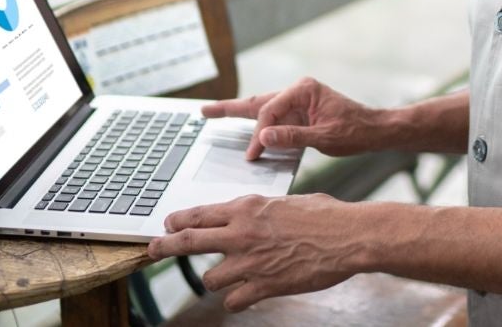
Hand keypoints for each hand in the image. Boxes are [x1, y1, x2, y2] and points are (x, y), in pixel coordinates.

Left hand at [148, 194, 360, 310]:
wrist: (348, 236)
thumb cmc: (325, 215)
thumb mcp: (286, 202)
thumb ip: (261, 211)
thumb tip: (252, 215)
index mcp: (247, 209)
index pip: (199, 214)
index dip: (178, 221)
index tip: (167, 225)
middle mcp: (242, 233)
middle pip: (189, 242)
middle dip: (165, 246)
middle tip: (152, 249)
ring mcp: (251, 262)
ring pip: (211, 277)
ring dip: (216, 278)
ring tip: (228, 277)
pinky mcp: (265, 286)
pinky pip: (234, 300)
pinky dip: (237, 299)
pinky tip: (246, 294)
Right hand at [203, 77, 378, 160]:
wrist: (376, 130)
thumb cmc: (356, 131)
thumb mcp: (324, 137)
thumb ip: (293, 137)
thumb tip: (263, 137)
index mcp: (303, 90)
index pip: (269, 112)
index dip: (257, 135)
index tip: (252, 155)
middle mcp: (298, 91)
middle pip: (257, 102)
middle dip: (229, 108)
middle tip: (204, 112)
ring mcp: (298, 101)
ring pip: (262, 108)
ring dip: (240, 114)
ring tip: (214, 114)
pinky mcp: (300, 112)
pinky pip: (273, 118)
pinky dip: (257, 124)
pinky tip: (246, 129)